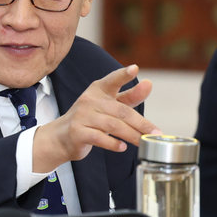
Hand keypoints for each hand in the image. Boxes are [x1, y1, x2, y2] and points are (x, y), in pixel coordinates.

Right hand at [32, 64, 159, 172]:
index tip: (135, 69)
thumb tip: (149, 84)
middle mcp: (89, 99)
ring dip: (131, 135)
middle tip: (155, 132)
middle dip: (141, 123)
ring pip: (113, 125)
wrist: (61, 137)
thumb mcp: (109, 105)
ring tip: (143, 142)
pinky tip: (122, 147)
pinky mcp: (78, 132)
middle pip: (121, 111)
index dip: (123, 74)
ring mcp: (82, 116)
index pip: (113, 80)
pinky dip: (113, 144)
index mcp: (99, 89)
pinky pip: (99, 138)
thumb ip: (130, 96)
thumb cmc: (90, 119)